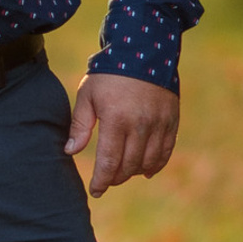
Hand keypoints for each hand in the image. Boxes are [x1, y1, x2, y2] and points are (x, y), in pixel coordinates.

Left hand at [65, 73, 179, 197]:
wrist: (142, 50)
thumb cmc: (108, 74)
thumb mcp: (87, 95)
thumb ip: (80, 125)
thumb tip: (71, 152)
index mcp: (116, 119)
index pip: (109, 161)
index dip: (102, 180)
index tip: (95, 190)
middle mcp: (140, 125)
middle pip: (129, 165)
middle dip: (116, 178)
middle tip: (107, 180)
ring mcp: (159, 123)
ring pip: (148, 162)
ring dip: (135, 172)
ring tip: (123, 173)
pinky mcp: (171, 120)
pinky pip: (166, 151)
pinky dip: (156, 164)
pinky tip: (146, 171)